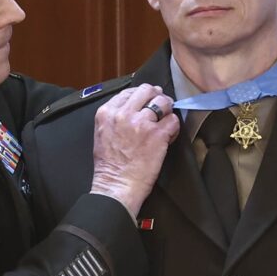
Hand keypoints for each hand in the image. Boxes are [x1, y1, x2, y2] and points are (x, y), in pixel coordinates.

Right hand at [89, 84, 179, 218]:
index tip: (147, 102)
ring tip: (166, 120)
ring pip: (163, 101)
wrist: (116, 185)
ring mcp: (142, 123)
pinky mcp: (157, 135)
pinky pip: (173, 120)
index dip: (141, 96)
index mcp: (107, 112)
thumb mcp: (102, 133)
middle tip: (161, 106)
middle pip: (146, 90)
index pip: (129, 91)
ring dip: (167, 109)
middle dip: (156, 96)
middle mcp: (124, 114)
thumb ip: (114, 118)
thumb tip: (133, 109)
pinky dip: (174, 126)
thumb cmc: (109, 166)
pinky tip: (169, 135)